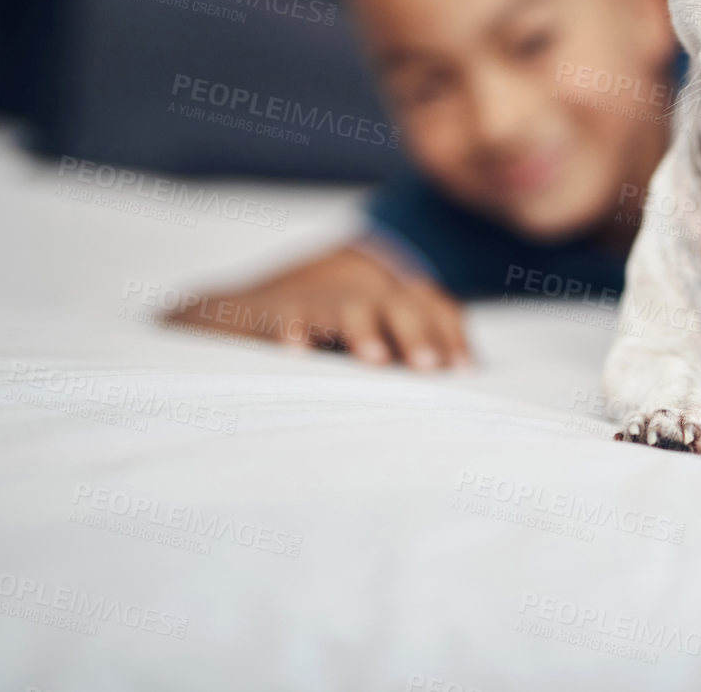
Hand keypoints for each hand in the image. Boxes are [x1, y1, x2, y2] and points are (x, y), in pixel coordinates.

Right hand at [164, 243, 470, 369]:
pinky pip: (285, 317)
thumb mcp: (363, 353)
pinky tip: (297, 352)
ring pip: (347, 305)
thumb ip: (401, 366)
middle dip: (417, 332)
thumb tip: (453, 402)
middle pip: (398, 301)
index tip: (465, 372)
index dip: (451, 333)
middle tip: (430, 368)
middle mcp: (357, 296)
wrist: (235, 318)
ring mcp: (316, 302)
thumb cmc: (317, 344)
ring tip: (375, 359)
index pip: (433, 306)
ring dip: (362, 329)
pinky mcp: (273, 313)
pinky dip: (292, 331)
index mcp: (388, 304)